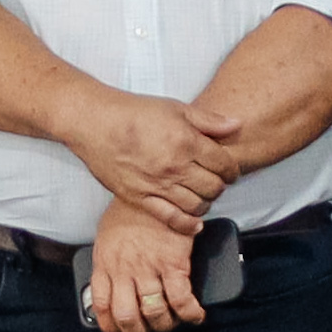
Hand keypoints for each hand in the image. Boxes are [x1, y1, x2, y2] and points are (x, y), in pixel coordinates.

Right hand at [69, 91, 233, 231]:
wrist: (95, 123)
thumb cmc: (134, 112)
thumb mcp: (175, 107)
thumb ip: (208, 120)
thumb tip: (236, 125)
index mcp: (187, 142)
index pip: (224, 164)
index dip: (231, 169)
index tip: (229, 170)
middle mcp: (175, 167)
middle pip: (213, 187)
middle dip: (220, 186)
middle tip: (216, 182)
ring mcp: (158, 185)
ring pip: (196, 205)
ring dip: (206, 203)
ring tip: (203, 196)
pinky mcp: (140, 198)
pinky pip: (170, 218)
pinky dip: (187, 224)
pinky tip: (195, 223)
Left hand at [78, 208, 209, 331]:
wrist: (156, 186)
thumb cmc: (132, 210)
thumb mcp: (108, 235)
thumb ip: (109, 261)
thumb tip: (112, 284)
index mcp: (106, 263)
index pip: (102, 306)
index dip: (111, 327)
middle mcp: (124, 269)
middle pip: (127, 316)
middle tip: (148, 330)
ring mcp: (149, 267)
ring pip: (154, 313)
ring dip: (165, 325)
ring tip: (171, 322)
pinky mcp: (174, 263)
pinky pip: (181, 299)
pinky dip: (190, 313)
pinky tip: (196, 315)